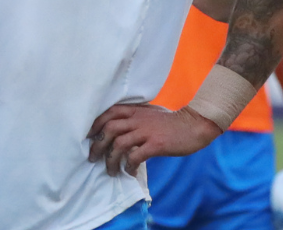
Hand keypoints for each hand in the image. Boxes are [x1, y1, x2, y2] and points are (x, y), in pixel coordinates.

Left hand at [87, 103, 221, 175]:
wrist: (194, 125)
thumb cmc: (171, 122)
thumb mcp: (149, 114)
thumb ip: (133, 118)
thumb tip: (118, 131)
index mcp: (134, 111)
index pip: (108, 113)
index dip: (94, 125)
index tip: (88, 137)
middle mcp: (137, 119)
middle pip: (108, 129)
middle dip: (97, 145)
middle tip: (92, 157)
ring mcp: (146, 131)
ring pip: (119, 144)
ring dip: (111, 159)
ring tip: (111, 171)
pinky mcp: (156, 144)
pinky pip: (136, 156)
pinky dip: (129, 165)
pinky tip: (130, 172)